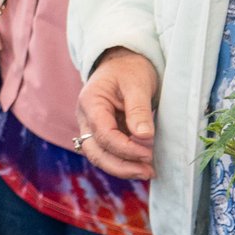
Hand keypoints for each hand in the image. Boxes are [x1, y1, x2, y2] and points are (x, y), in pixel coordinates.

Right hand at [74, 48, 159, 179]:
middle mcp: (85, 119)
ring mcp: (91, 128)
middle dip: (121, 166)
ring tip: (147, 172)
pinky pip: (109, 154)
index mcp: (91, 103)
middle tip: (148, 171)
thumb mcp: (137, 84)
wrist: (124, 62)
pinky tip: (142, 166)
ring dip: (122, 168)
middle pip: (96, 152)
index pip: (103, 134)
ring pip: (100, 157)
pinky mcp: (102, 134)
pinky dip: (124, 162)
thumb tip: (144, 137)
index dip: (125, 148)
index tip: (149, 152)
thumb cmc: (129, 69)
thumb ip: (139, 110)